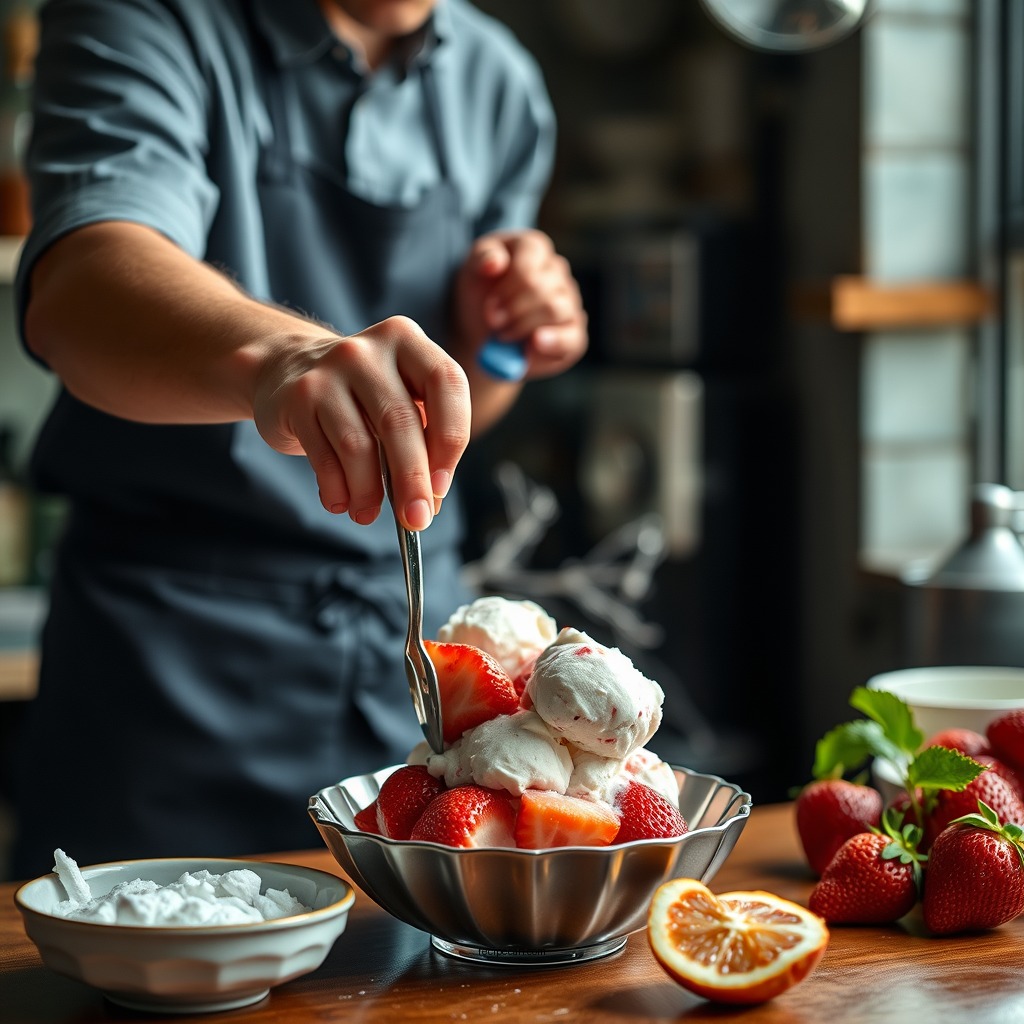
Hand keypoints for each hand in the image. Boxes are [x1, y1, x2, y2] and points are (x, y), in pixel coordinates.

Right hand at [251, 315, 469, 530]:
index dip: (450, 438)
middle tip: (415, 518)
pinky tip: (342, 502)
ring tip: (369, 514)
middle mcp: (368, 350)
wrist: (286, 369)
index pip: (446, 383)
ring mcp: (328, 371)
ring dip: (369, 491)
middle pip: (400, 422)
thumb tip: (429, 499)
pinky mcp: (297, 398)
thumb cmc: (361, 395)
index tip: (441, 485)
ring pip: (359, 444)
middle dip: (412, 480)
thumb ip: (424, 438)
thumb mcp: (400, 398)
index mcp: (408, 342)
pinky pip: (324, 456)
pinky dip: (337, 488)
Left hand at [453, 229, 587, 379]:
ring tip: (504, 335)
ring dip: (525, 327)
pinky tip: (532, 347)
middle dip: (514, 311)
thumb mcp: (471, 269)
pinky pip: (573, 338)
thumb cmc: (480, 292)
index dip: (509, 290)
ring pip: (557, 311)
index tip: (490, 308)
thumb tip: (494, 263)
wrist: (482, 328)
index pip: (530, 266)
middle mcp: (557, 271)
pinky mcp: (574, 332)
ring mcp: (570, 301)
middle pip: (542, 290)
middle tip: (494, 324)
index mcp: (534, 248)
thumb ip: (481, 258)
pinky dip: (552, 344)